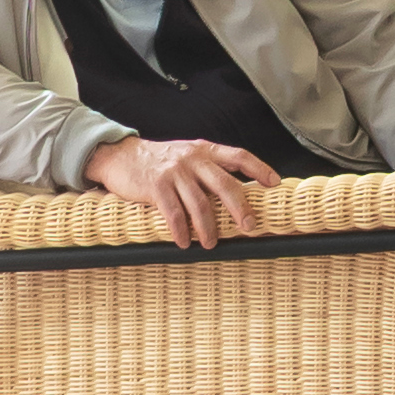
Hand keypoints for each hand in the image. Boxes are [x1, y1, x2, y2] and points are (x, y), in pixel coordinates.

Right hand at [83, 135, 281, 247]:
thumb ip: (207, 168)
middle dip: (240, 208)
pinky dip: (181, 231)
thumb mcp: (185, 155)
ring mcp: (174, 172)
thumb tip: (234, 193)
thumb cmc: (157, 161)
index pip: (239, 156)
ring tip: (210, 244)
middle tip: (248, 226)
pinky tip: (183, 242)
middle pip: (225, 184)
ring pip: (200, 204)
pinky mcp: (156, 186)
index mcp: (204, 150)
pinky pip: (174, 214)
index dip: (259, 168)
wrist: (119, 156)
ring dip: (208, 228)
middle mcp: (192, 159)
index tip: (274, 183)